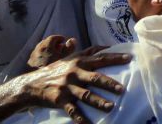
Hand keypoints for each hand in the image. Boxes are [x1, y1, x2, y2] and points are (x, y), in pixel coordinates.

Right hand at [11, 44, 127, 123]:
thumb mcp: (70, 58)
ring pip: (86, 95)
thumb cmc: (56, 70)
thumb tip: (105, 46)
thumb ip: (87, 52)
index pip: (100, 58)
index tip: (129, 58)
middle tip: (122, 89)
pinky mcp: (60, 100)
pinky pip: (72, 111)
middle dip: (109, 84)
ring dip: (99, 102)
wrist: (32, 84)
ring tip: (110, 107)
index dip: (115, 57)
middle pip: (95, 78)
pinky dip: (80, 118)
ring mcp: (67, 87)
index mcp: (79, 61)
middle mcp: (74, 73)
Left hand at [28, 35, 77, 69]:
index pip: (52, 38)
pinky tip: (46, 62)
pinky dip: (41, 56)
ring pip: (40, 49)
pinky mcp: (29, 64)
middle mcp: (37, 50)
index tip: (63, 40)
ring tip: (53, 55)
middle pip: (45, 42)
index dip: (59, 38)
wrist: (39, 83)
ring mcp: (32, 57)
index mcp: (46, 47)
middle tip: (59, 47)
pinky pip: (36, 56)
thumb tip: (72, 39)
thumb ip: (70, 48)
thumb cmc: (55, 70)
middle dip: (52, 43)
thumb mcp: (67, 58)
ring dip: (46, 49)